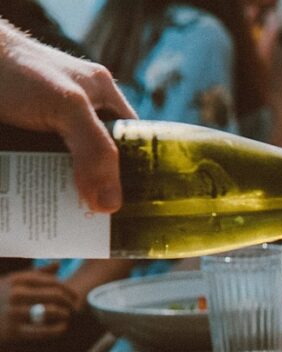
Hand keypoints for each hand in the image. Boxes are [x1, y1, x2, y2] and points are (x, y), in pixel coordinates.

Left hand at [0, 20, 135, 212]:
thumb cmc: (18, 69)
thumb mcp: (69, 106)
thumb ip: (96, 150)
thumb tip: (110, 204)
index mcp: (102, 99)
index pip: (133, 142)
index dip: (139, 172)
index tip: (138, 204)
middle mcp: (79, 117)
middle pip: (101, 165)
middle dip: (100, 193)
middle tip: (102, 222)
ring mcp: (49, 133)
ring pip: (68, 174)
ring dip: (67, 199)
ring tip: (73, 227)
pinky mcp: (23, 145)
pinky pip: (37, 175)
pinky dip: (38, 193)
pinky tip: (41, 212)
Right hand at [0, 264, 77, 343]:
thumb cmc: (0, 298)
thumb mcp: (12, 282)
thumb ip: (36, 274)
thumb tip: (58, 263)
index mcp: (16, 280)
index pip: (52, 281)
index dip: (68, 289)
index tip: (74, 296)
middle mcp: (15, 294)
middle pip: (56, 295)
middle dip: (70, 302)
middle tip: (74, 308)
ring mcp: (14, 313)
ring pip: (53, 312)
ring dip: (66, 314)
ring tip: (67, 316)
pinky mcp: (15, 332)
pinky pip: (46, 331)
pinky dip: (59, 329)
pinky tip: (62, 327)